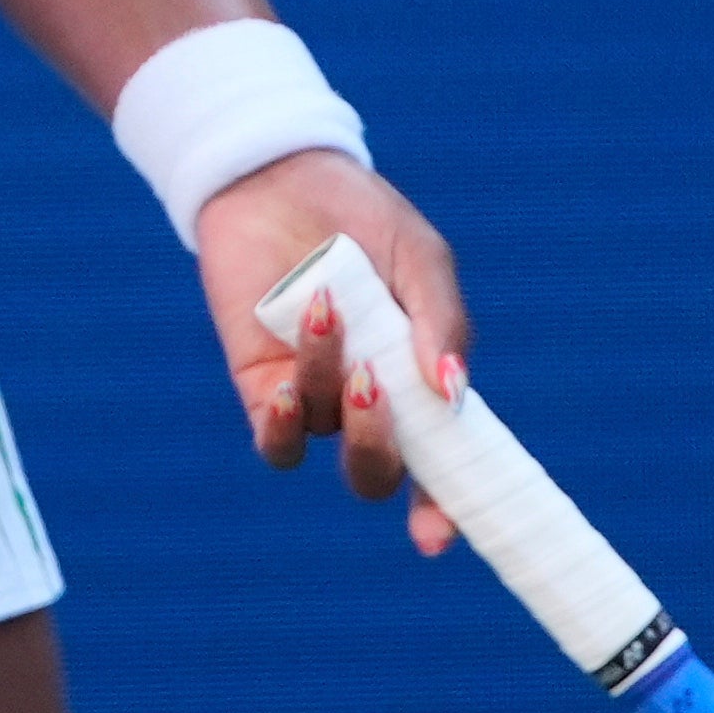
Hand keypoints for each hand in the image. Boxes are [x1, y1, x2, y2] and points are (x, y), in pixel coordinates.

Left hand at [194, 151, 474, 558]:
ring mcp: (312, 397)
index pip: (441, 462)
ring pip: (326, 436)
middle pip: (377, 473)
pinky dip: (282, 421)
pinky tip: (284, 384)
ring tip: (329, 308)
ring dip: (330, 383)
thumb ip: (443, 325)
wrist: (280, 176)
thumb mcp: (420, 259)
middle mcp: (367, 402)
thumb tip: (454, 395)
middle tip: (377, 389)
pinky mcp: (259, 385)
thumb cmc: (363, 216)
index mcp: (419, 381)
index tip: (438, 536)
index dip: (445, 508)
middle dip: (381, 450)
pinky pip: (273, 435)